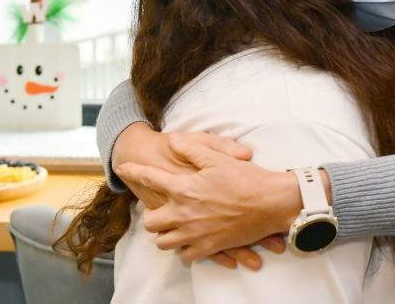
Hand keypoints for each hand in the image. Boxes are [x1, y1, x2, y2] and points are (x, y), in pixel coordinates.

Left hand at [115, 133, 301, 264]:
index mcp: (184, 188)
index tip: (123, 168)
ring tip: (174, 226)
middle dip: (152, 215)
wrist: (271, 203)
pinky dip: (184, 249)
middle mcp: (183, 213)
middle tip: (161, 209)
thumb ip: (191, 148)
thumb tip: (173, 138)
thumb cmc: (246, 178)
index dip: (133, 171)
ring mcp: (195, 233)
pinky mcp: (209, 247)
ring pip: (163, 242)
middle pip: (150, 222)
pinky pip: (185, 255)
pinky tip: (190, 240)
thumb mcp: (217, 157)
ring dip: (165, 234)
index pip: (149, 178)